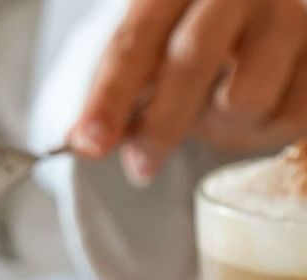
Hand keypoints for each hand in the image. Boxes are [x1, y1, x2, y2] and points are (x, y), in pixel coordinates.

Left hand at [69, 0, 306, 182]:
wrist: (268, 8)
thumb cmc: (198, 28)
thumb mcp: (154, 44)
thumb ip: (120, 88)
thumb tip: (88, 142)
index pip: (136, 38)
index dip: (109, 97)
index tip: (89, 144)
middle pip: (192, 60)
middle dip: (160, 127)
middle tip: (140, 169)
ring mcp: (293, 9)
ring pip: (244, 97)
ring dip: (221, 127)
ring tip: (219, 110)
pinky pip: (290, 116)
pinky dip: (264, 130)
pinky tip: (260, 104)